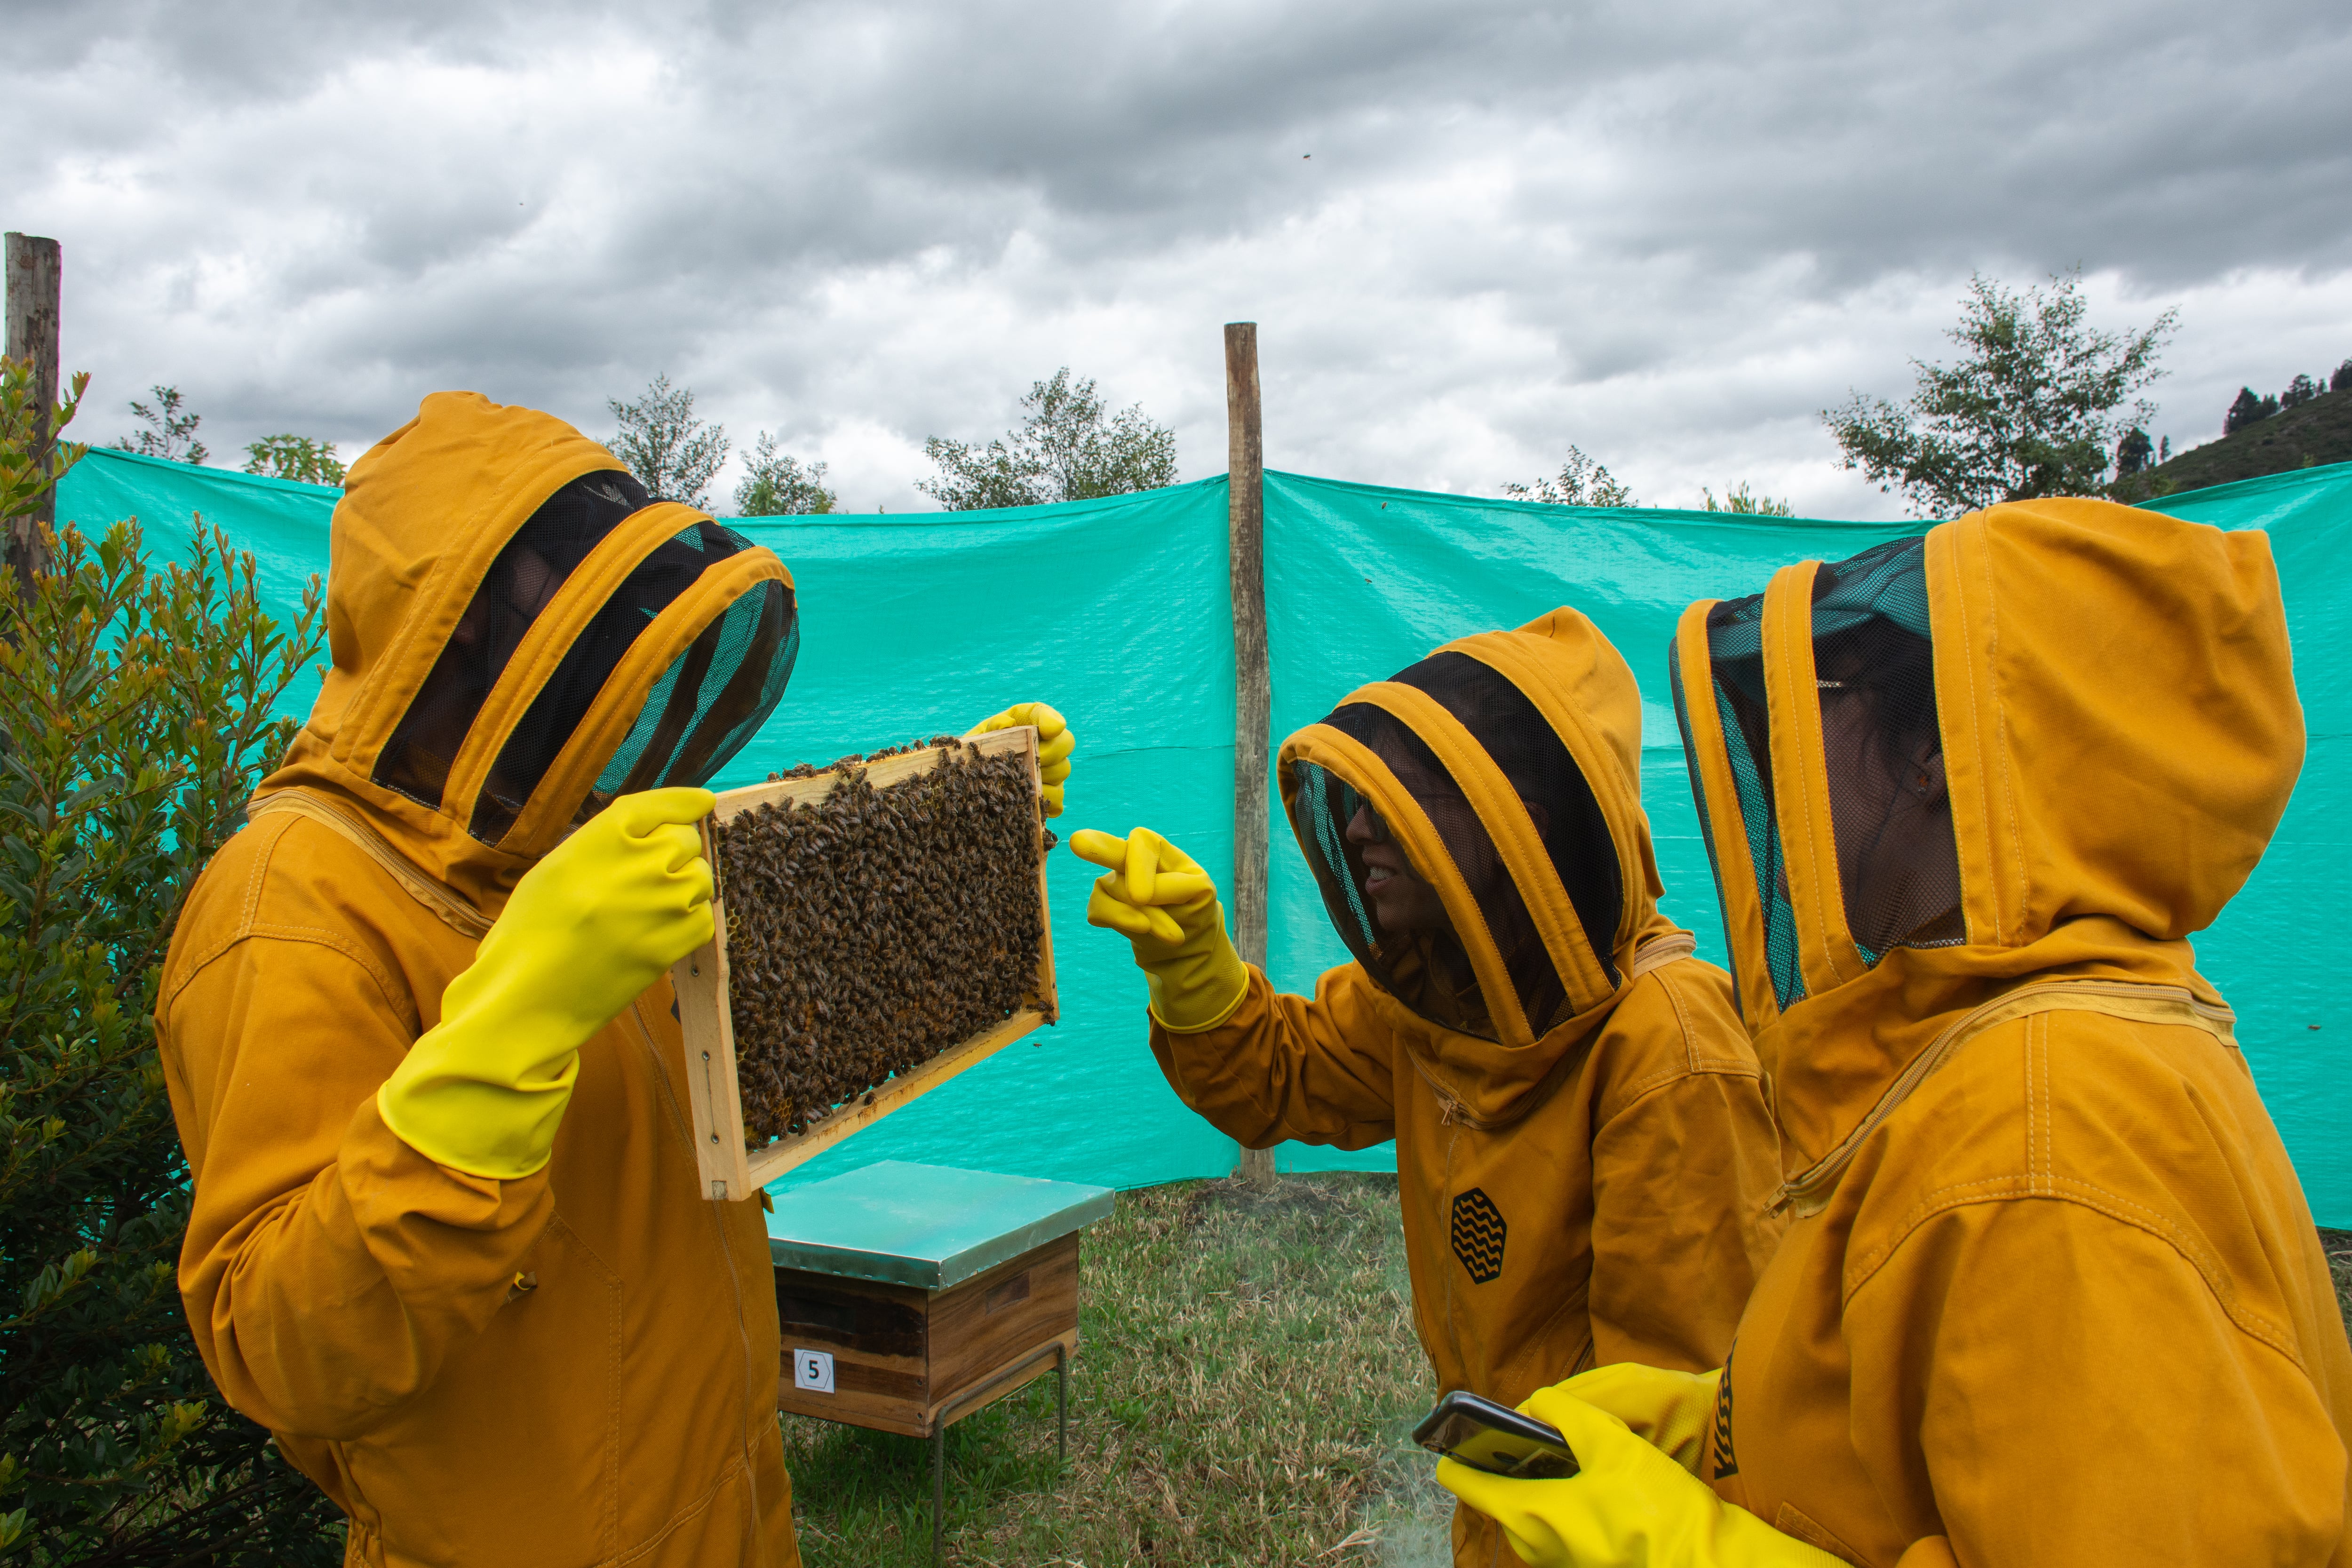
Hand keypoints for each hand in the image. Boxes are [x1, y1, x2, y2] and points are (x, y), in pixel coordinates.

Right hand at [379, 787, 715, 1177]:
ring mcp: (661, 904)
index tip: (701, 802)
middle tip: (647, 877)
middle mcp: (639, 863)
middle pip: (687, 841)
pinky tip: (656, 933)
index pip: (661, 804)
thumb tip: (656, 827)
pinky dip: (688, 922)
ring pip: (701, 878)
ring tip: (644, 910)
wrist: (528, 995)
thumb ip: (606, 843)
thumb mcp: (557, 867)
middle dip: (675, 853)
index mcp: (604, 837)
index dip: (684, 802)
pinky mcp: (673, 943)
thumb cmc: (532, 930)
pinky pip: (703, 918)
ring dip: (683, 888)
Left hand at [966, 702, 1072, 816]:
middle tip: (1035, 758)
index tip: (1048, 731)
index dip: (1052, 722)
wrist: (975, 775)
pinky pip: (1057, 797)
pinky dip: (1046, 801)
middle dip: (1051, 753)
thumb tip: (1006, 724)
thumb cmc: (980, 751)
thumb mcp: (982, 735)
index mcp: (1028, 721)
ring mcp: (1050, 767)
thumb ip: (993, 727)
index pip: (1046, 715)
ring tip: (1026, 782)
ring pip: (1062, 770)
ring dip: (1047, 776)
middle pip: (1065, 742)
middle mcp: (1045, 742)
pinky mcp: (1048, 791)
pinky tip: (1032, 803)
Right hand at [1069, 826, 1247, 1031]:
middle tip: (1078, 841)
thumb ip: (1174, 887)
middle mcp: (1130, 859)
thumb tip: (1138, 896)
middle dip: (1097, 848)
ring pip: (1111, 892)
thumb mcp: (1200, 894)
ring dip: (1139, 918)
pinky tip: (1144, 933)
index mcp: (1157, 849)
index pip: (1142, 843)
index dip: (1138, 866)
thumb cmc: (1194, 907)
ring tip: (1173, 936)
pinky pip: (1097, 910)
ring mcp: (1113, 881)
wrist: (1186, 942)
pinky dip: (1118, 923)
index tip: (1141, 898)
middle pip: (1111, 850)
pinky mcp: (1103, 905)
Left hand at [1436, 1384, 1844, 1567]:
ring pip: (1528, 1509)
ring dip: (1541, 1479)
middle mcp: (1530, 1544)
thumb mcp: (1610, 1442)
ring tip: (1575, 1450)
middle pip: (1498, 1491)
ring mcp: (1555, 1560)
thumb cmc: (1655, 1508)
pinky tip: (1595, 1482)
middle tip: (1541, 1429)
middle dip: (1511, 1458)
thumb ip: (1564, 1413)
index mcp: (1527, 1513)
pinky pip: (1552, 1526)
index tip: (1468, 1425)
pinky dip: (1562, 1500)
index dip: (1461, 1446)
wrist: (1704, 1564)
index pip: (1461, 1478)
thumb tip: (1536, 1404)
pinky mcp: (1579, 1564)